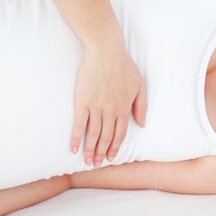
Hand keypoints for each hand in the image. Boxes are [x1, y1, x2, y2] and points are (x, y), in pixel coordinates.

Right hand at [71, 45, 146, 166]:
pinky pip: (79, 124)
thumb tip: (142, 125)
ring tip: (88, 161)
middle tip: (97, 165)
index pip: (120, 134)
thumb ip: (142, 106)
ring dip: (90, 150)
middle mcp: (111, 111)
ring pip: (93, 134)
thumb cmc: (124, 66)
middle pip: (106, 138)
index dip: (115, 147)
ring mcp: (96, 107)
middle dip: (102, 153)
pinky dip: (76, 138)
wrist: (106, 50)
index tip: (111, 158)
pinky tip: (73, 148)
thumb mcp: (140, 85)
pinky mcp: (82, 101)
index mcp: (125, 108)